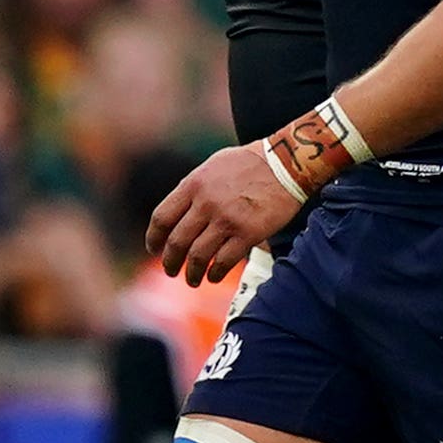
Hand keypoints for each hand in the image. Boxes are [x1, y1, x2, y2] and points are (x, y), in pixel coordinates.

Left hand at [148, 143, 305, 285]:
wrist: (289, 162)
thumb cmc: (253, 162)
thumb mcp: (213, 166)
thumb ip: (194, 188)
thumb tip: (181, 211)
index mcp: (193, 185)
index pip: (161, 219)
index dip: (154, 238)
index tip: (155, 249)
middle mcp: (206, 204)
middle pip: (177, 242)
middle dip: (171, 262)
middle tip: (172, 270)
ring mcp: (227, 220)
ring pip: (198, 256)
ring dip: (192, 273)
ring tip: (193, 280)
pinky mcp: (249, 233)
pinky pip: (224, 261)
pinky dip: (215, 273)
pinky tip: (214, 276)